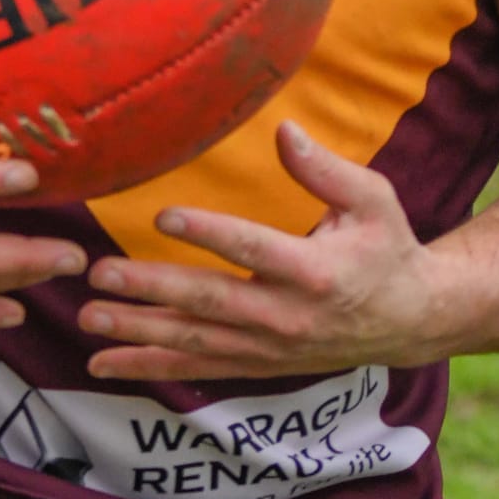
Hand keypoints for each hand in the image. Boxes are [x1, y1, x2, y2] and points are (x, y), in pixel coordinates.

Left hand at [80, 122, 441, 383]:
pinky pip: (196, 369)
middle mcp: (287, 315)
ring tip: (88, 317)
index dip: (208, 232)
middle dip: (151, 289)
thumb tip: (284, 129)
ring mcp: (268, 348)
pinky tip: (102, 362)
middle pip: (209, 302)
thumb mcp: (373, 200)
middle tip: (100, 274)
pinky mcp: (257, 365)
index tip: (164, 215)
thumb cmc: (386, 248)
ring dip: (138, 330)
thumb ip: (325, 169)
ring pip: (194, 342)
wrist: (409, 320)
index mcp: (315, 270)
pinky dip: (148, 367)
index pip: (252, 249)